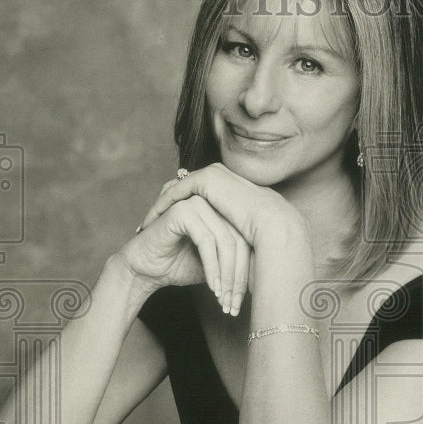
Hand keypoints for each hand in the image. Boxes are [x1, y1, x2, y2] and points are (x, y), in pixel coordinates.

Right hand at [122, 188, 251, 313]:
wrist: (145, 269)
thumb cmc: (179, 265)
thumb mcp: (218, 265)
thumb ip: (238, 262)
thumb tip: (268, 277)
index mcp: (224, 209)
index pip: (248, 238)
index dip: (249, 271)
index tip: (245, 300)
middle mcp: (214, 201)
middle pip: (241, 240)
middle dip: (239, 277)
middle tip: (234, 305)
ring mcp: (198, 202)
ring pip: (227, 242)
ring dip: (227, 276)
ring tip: (223, 301)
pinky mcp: (182, 210)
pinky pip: (207, 241)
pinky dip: (213, 268)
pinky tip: (213, 289)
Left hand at [137, 163, 307, 248]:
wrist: (276, 229)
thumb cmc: (267, 240)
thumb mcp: (244, 235)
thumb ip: (231, 234)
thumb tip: (227, 250)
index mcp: (232, 186)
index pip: (199, 195)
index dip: (182, 210)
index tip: (166, 227)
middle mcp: (223, 175)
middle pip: (184, 189)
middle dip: (165, 206)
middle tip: (147, 225)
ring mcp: (214, 173)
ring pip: (177, 190)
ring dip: (160, 206)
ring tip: (145, 224)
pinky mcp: (206, 179)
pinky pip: (175, 192)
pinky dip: (162, 205)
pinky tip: (151, 221)